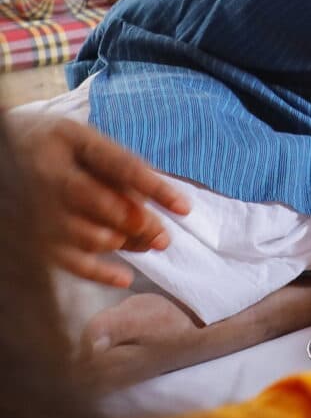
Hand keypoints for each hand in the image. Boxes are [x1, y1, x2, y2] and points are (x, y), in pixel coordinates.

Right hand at [16, 118, 189, 285]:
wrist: (2, 151)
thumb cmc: (57, 146)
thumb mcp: (85, 140)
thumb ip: (119, 165)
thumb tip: (157, 203)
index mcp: (68, 140)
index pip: (119, 165)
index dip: (155, 187)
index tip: (184, 208)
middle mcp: (48, 173)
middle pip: (103, 204)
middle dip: (141, 223)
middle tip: (163, 236)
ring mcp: (36, 206)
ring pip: (88, 235)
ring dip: (124, 243)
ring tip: (148, 244)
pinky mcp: (31, 234)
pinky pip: (66, 259)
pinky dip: (98, 272)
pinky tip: (124, 277)